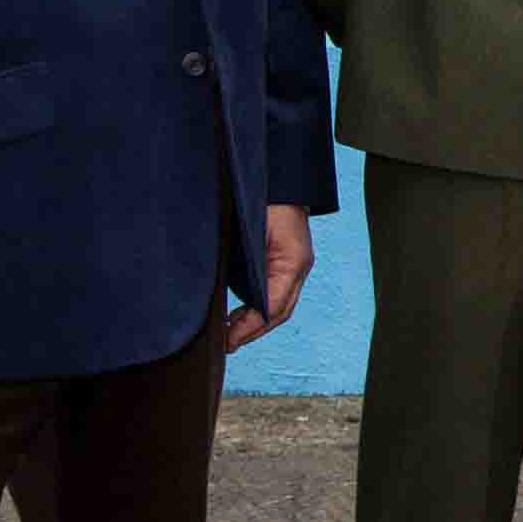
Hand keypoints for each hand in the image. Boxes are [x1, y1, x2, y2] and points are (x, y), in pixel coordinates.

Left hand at [227, 205, 315, 349]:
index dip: (251, 327)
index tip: (228, 340)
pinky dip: (255, 308)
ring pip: (277, 306)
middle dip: (252, 331)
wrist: (276, 177)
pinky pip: (272, 293)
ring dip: (253, 323)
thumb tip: (237, 300)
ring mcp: (292, 266)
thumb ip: (248, 265)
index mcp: (293, 261)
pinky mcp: (281, 262)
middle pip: (278, 312)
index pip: (274, 306)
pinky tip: (237, 315)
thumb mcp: (253, 230)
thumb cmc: (262, 196)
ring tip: (229, 335)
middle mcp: (296, 267)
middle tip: (226, 344)